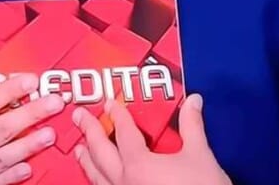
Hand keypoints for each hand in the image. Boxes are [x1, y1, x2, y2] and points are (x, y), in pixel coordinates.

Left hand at [72, 94, 230, 184]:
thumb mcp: (200, 157)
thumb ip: (192, 126)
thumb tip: (192, 102)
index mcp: (139, 164)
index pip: (123, 132)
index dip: (117, 115)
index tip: (110, 103)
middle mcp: (124, 181)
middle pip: (99, 152)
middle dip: (89, 131)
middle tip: (79, 116)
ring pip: (97, 176)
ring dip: (86, 160)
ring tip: (79, 149)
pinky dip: (98, 182)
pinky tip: (99, 180)